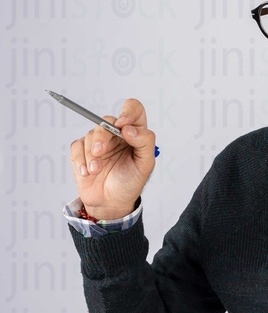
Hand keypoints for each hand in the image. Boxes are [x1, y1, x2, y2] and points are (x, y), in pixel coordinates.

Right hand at [69, 98, 155, 220]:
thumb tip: (129, 128)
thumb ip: (144, 142)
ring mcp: (99, 141)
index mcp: (135, 133)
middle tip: (100, 153)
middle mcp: (116, 134)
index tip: (122, 125)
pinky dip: (80, 159)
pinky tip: (87, 172)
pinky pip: (77, 146)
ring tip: (95, 170)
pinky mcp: (83, 150)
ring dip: (91, 154)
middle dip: (102, 137)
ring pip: (91, 134)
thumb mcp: (145, 165)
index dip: (128, 112)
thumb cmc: (130, 183)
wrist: (111, 203)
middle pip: (106, 121)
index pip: (134, 109)